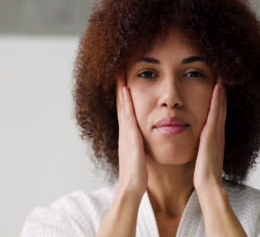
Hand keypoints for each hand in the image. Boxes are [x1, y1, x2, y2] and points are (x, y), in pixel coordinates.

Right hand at [115, 70, 147, 197]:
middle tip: (118, 70)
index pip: (125, 111)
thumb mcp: (138, 157)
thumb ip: (139, 147)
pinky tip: (126, 89)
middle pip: (120, 105)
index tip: (124, 80)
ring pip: (122, 106)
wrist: (131, 188)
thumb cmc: (137, 175)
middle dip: (119, 88)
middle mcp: (124, 132)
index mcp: (128, 136)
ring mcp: (125, 133)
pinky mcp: (130, 137)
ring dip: (120, 89)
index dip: (123, 96)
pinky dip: (125, 102)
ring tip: (119, 73)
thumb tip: (141, 143)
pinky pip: (127, 115)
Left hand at [193, 77, 226, 191]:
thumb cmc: (202, 173)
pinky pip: (216, 113)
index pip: (216, 113)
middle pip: (221, 106)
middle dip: (221, 91)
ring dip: (221, 90)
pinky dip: (218, 99)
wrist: (208, 185)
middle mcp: (218, 132)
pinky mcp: (213, 134)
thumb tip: (197, 142)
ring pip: (220, 106)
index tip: (217, 84)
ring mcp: (217, 132)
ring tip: (222, 74)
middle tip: (223, 74)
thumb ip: (200, 147)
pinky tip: (218, 86)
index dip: (218, 98)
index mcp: (214, 136)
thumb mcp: (202, 156)